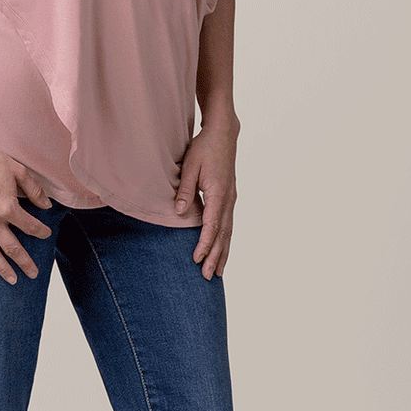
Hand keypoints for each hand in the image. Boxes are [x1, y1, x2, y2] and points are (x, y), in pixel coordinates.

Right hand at [0, 137, 52, 282]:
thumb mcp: (18, 171)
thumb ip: (34, 191)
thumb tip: (46, 206)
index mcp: (7, 207)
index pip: (30, 226)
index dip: (41, 232)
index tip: (46, 234)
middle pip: (12, 248)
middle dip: (25, 262)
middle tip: (33, 274)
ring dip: (2, 268)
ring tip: (12, 279)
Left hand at [175, 115, 237, 278]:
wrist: (223, 134)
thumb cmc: (204, 148)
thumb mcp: (190, 166)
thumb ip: (184, 190)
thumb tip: (178, 212)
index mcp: (218, 193)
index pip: (211, 225)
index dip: (204, 244)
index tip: (196, 259)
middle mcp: (228, 200)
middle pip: (223, 234)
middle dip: (215, 256)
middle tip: (209, 276)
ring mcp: (231, 200)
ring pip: (228, 232)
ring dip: (223, 253)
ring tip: (218, 272)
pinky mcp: (230, 198)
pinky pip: (229, 225)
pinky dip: (226, 241)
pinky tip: (222, 252)